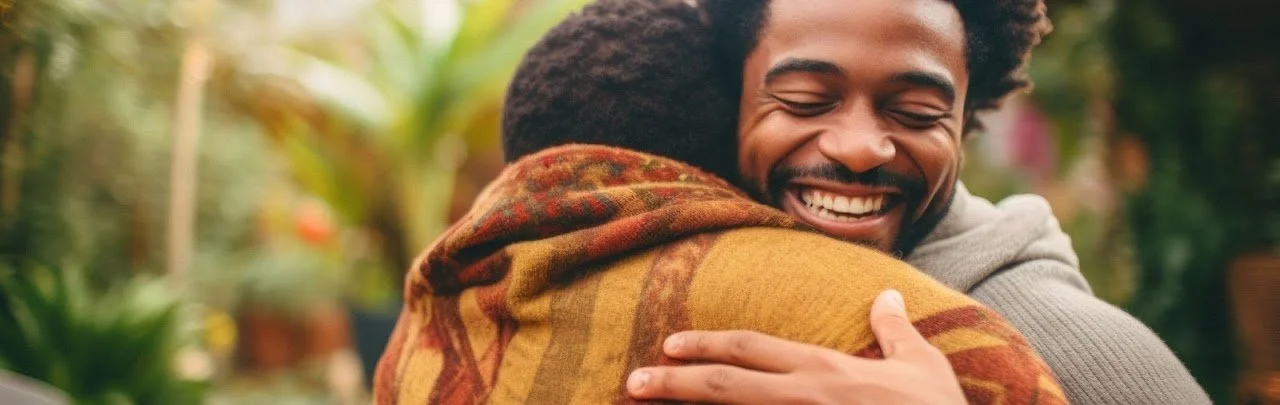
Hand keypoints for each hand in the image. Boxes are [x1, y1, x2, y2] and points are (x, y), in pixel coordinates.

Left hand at [626, 290, 966, 403]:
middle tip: (632, 383)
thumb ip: (894, 330)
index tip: (670, 345)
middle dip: (673, 384)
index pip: (753, 349)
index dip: (708, 345)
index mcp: (825, 371)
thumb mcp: (922, 367)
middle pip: (726, 387)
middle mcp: (805, 399)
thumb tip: (886, 295)